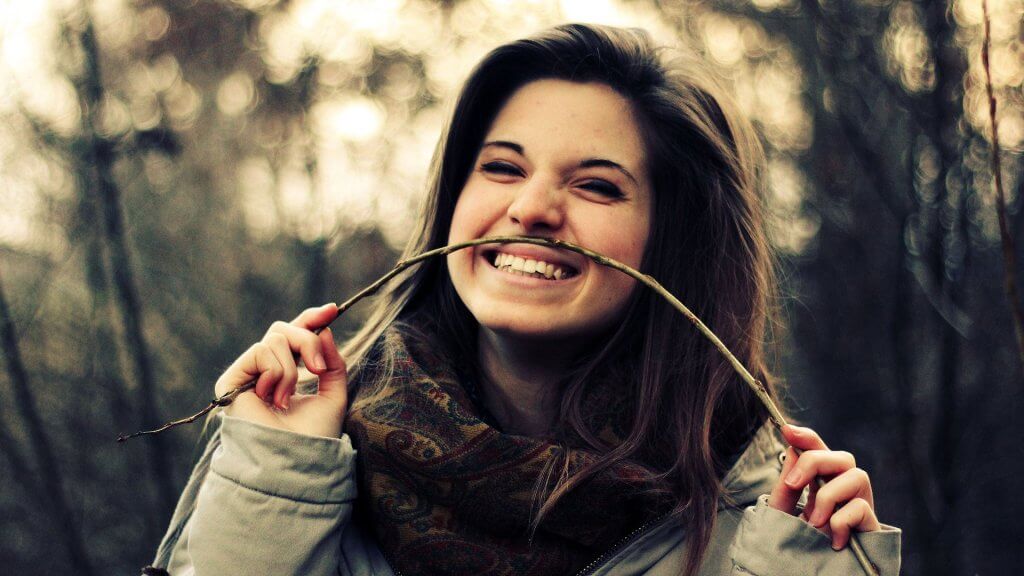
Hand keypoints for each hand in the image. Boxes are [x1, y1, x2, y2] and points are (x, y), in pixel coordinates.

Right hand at [213, 303, 347, 438]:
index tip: (334, 310)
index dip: (311, 319)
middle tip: (318, 369)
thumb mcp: (333, 393)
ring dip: (291, 369)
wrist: (294, 459)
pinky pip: (260, 351)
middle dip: (307, 341)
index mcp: (288, 372)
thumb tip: (324, 329)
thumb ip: (333, 361)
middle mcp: (265, 371)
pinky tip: (271, 398)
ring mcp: (247, 374)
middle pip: (285, 329)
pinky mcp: (231, 380)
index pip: (295, 335)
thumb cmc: (313, 435)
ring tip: (287, 399)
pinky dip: (275, 373)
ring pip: (275, 338)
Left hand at [767, 425, 880, 549]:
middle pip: (842, 456)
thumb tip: (793, 451)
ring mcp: (861, 507)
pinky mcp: (872, 527)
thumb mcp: (785, 513)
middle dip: (814, 462)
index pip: (820, 451)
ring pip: (857, 476)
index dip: (806, 436)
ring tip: (815, 522)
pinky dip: (840, 521)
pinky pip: (860, 508)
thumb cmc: (801, 545)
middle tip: (793, 485)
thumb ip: (788, 485)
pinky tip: (832, 540)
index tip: (786, 429)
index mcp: (824, 483)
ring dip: (828, 496)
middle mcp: (846, 491)